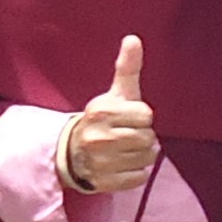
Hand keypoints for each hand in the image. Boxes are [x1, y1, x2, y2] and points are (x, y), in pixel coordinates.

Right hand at [59, 36, 157, 194]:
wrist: (72, 151)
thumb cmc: (103, 119)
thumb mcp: (115, 94)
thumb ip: (127, 68)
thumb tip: (134, 38)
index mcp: (101, 111)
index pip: (147, 116)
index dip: (141, 117)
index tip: (127, 118)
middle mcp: (99, 137)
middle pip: (149, 138)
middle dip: (142, 137)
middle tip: (125, 135)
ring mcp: (100, 162)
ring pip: (147, 159)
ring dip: (141, 155)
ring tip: (124, 150)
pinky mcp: (104, 183)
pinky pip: (140, 178)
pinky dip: (135, 173)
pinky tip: (121, 165)